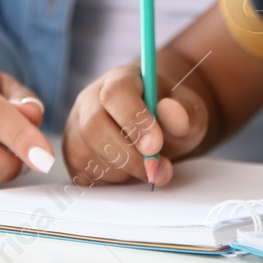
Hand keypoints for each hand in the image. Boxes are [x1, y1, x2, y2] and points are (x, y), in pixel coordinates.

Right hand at [62, 63, 209, 188]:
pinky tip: (130, 174)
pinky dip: (110, 182)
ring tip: (147, 168)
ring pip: (85, 155)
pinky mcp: (74, 155)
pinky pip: (83, 176)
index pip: (115, 94)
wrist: (160, 129)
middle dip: (127, 156)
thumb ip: (184, 112)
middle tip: (156, 169)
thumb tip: (172, 111)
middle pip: (93, 127)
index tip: (156, 145)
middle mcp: (90, 101)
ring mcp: (77, 128)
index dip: (133, 120)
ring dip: (121, 171)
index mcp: (118, 79)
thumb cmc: (171, 117)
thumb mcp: (188, 111)